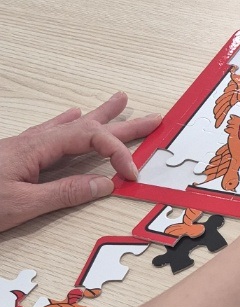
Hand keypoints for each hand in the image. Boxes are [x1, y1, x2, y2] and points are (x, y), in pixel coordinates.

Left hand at [0, 94, 161, 232]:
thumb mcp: (21, 205)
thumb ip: (64, 193)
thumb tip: (104, 183)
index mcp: (36, 149)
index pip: (90, 139)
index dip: (117, 153)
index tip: (131, 175)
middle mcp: (33, 141)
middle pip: (87, 127)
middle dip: (122, 123)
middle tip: (154, 118)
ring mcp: (25, 145)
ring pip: (72, 126)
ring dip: (100, 116)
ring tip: (120, 101)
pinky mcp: (17, 153)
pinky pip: (52, 131)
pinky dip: (69, 124)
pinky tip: (73, 114)